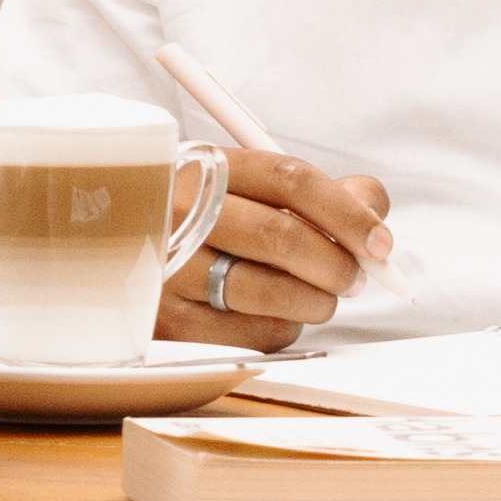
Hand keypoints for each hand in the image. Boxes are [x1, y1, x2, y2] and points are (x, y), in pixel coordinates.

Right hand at [154, 149, 394, 340]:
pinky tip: (276, 317)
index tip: (380, 243)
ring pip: (269, 292)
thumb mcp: (254, 191)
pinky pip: (249, 334)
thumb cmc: (209, 223)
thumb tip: (373, 212)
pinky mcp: (165, 320)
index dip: (346, 213)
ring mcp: (166, 267)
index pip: (289, 179)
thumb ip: (323, 193)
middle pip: (282, 237)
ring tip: (318, 298)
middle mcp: (179, 211)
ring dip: (315, 302)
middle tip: (355, 278)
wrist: (120, 255)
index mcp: (207, 167)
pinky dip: (282, 329)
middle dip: (337, 265)